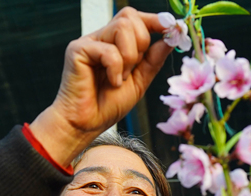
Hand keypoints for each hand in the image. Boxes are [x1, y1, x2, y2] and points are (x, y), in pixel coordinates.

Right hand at [30, 8, 172, 165]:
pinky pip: (109, 50)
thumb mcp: (139, 81)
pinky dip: (116, 69)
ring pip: (122, 27)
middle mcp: (101, 37)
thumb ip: (154, 59)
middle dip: (142, 41)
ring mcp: (89, 42)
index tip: (173, 28)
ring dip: (129, 56)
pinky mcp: (77, 50)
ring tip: (120, 78)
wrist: (85, 124)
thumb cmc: (107, 105)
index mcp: (115, 43)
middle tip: (133, 67)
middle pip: (129, 16)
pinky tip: (111, 82)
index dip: (155, 20)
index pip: (135, 17)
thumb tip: (171, 38)